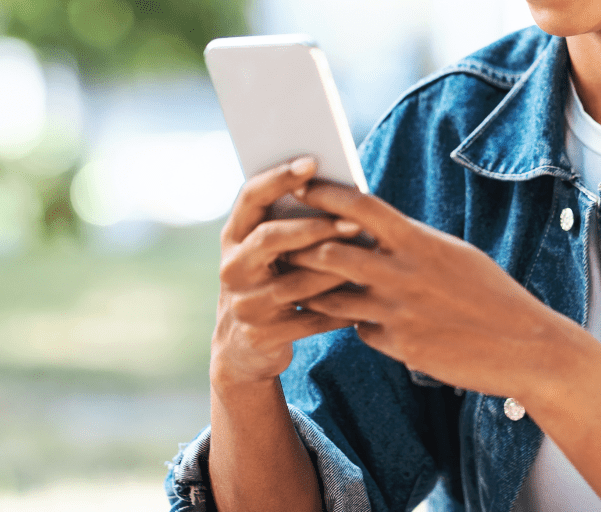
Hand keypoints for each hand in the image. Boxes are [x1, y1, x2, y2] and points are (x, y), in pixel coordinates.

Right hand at [212, 157, 361, 386]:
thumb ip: (289, 224)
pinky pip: (309, 319)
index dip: (278, 178)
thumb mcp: (268, 254)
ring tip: (368, 260)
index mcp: (233, 237)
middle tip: (355, 222)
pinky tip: (366, 302)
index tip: (312, 161)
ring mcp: (244, 304)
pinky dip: (340, 311)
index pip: (250, 197)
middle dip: (315, 228)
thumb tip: (341, 190)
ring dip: (335, 272)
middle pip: (270, 238)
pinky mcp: (261, 335)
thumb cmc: (270, 284)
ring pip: (296, 283)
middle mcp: (232, 267)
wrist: (242, 350)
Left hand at [287, 181, 588, 398]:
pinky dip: (353, 324)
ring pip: (331, 296)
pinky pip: (358, 329)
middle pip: (328, 251)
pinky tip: (355, 322)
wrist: (526, 347)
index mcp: (418, 240)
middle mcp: (402, 272)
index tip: (299, 187)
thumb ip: (412, 242)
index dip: (323, 194)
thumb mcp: (454, 255)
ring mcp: (397, 311)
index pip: (358, 207)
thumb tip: (378, 229)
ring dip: (314, 291)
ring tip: (298, 285)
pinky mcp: (399, 345)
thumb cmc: (491, 295)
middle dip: (300, 248)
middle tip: (280, 244)